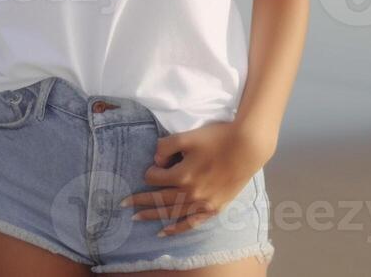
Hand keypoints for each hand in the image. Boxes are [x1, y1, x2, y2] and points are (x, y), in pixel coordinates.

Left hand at [120, 120, 274, 236]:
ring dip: (153, 216)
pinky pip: (193, 222)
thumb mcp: (186, 137)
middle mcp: (190, 193)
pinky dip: (178, 228)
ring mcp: (203, 203)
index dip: (151, 170)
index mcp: (182, 175)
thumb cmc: (216, 139)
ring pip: (172, 213)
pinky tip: (166, 232)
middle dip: (140, 200)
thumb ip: (165, 147)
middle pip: (158, 198)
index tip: (155, 165)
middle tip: (123, 204)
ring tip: (137, 218)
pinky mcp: (215, 208)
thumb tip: (156, 160)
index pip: (154, 177)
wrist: (247, 147)